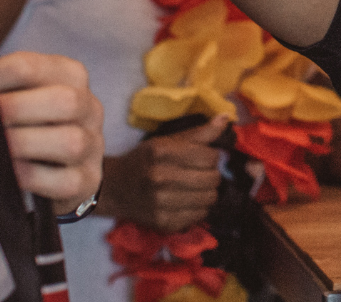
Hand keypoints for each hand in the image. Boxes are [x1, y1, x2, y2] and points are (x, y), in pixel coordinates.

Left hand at [0, 52, 103, 213]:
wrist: (60, 164)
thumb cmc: (31, 122)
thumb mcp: (14, 95)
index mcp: (71, 78)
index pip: (37, 66)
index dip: (1, 74)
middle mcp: (90, 108)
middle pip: (66, 101)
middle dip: (17, 108)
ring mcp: (93, 146)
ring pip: (71, 142)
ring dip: (24, 144)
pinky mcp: (87, 180)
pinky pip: (64, 180)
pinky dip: (33, 176)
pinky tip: (8, 172)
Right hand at [99, 115, 227, 231]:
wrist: (115, 188)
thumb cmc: (145, 160)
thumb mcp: (168, 141)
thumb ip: (199, 132)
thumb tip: (226, 118)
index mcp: (162, 152)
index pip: (210, 156)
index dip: (212, 156)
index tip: (204, 157)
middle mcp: (160, 178)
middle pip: (213, 178)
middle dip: (212, 174)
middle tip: (201, 173)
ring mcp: (161, 203)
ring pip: (210, 198)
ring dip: (208, 192)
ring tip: (197, 186)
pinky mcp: (163, 222)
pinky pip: (200, 215)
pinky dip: (199, 208)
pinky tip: (188, 200)